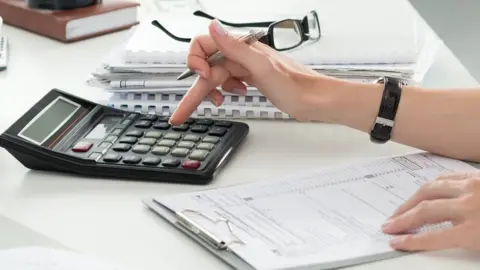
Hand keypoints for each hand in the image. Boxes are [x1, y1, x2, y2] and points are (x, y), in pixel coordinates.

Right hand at [168, 19, 341, 124]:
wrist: (314, 101)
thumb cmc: (296, 86)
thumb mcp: (263, 67)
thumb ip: (235, 47)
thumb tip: (213, 27)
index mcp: (241, 47)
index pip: (203, 45)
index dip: (196, 62)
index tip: (202, 79)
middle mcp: (241, 54)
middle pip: (207, 67)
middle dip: (196, 89)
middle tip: (182, 113)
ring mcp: (245, 66)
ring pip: (215, 76)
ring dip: (211, 91)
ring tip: (220, 102)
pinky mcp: (250, 77)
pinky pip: (227, 81)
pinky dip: (226, 91)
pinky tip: (237, 94)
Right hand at [382, 171, 479, 251]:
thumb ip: (464, 239)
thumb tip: (441, 234)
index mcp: (475, 229)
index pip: (433, 237)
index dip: (410, 241)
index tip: (396, 241)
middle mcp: (470, 204)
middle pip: (425, 210)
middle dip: (403, 218)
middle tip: (390, 224)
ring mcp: (473, 186)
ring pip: (430, 188)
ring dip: (412, 200)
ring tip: (403, 209)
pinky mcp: (477, 175)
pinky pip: (446, 177)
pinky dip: (432, 185)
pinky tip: (427, 191)